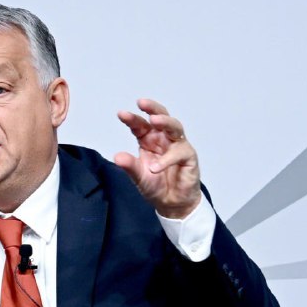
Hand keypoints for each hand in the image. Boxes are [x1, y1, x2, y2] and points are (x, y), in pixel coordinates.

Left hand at [115, 98, 200, 218]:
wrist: (172, 204)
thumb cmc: (156, 186)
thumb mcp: (138, 177)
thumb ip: (129, 166)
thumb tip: (117, 157)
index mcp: (149, 140)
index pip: (140, 125)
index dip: (132, 119)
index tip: (121, 114)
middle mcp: (164, 139)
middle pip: (161, 117)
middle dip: (152, 108)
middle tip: (142, 103)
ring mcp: (178, 146)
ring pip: (175, 127)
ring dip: (165, 122)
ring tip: (153, 121)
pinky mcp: (189, 157)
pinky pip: (180, 152)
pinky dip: (167, 159)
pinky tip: (156, 167)